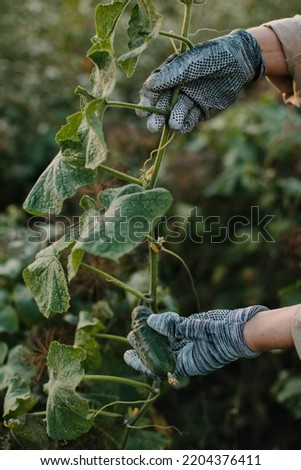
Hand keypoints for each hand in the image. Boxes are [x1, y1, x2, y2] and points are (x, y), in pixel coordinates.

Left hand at [124, 305, 267, 378]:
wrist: (244, 329)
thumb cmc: (223, 334)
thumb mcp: (196, 329)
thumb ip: (173, 326)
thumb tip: (151, 322)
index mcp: (187, 363)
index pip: (159, 367)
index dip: (141, 363)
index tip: (126, 356)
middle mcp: (187, 355)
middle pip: (160, 352)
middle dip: (144, 344)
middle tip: (130, 335)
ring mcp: (191, 343)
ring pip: (167, 340)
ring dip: (153, 332)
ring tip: (138, 322)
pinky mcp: (195, 332)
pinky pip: (176, 330)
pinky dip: (165, 324)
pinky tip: (156, 318)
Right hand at [136, 30, 264, 133]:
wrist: (240, 63)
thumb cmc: (214, 57)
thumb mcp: (192, 62)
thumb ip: (172, 74)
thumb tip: (150, 85)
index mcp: (170, 75)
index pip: (153, 90)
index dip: (147, 101)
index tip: (143, 111)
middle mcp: (176, 90)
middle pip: (161, 106)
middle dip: (157, 116)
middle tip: (154, 126)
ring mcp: (188, 101)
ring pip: (175, 115)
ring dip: (172, 121)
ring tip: (174, 124)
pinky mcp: (201, 111)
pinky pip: (189, 121)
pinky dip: (185, 125)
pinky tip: (182, 127)